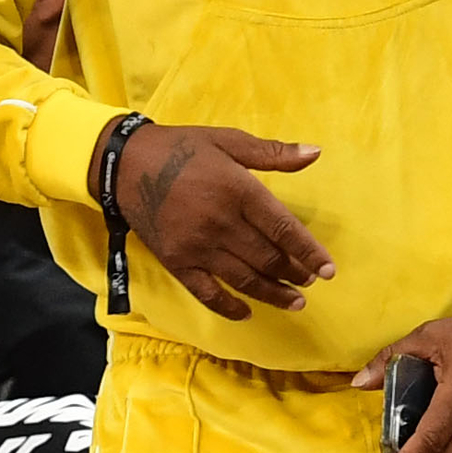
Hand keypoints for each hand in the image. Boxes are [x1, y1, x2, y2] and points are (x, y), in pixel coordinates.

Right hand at [110, 119, 333, 317]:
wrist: (123, 164)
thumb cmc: (181, 148)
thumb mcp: (228, 140)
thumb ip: (273, 152)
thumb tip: (315, 152)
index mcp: (237, 190)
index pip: (283, 227)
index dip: (308, 252)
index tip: (328, 270)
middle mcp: (220, 222)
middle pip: (267, 257)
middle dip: (294, 273)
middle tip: (309, 282)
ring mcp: (197, 246)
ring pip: (244, 279)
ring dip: (272, 293)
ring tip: (294, 301)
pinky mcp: (177, 262)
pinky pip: (208, 293)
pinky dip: (229, 307)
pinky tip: (247, 312)